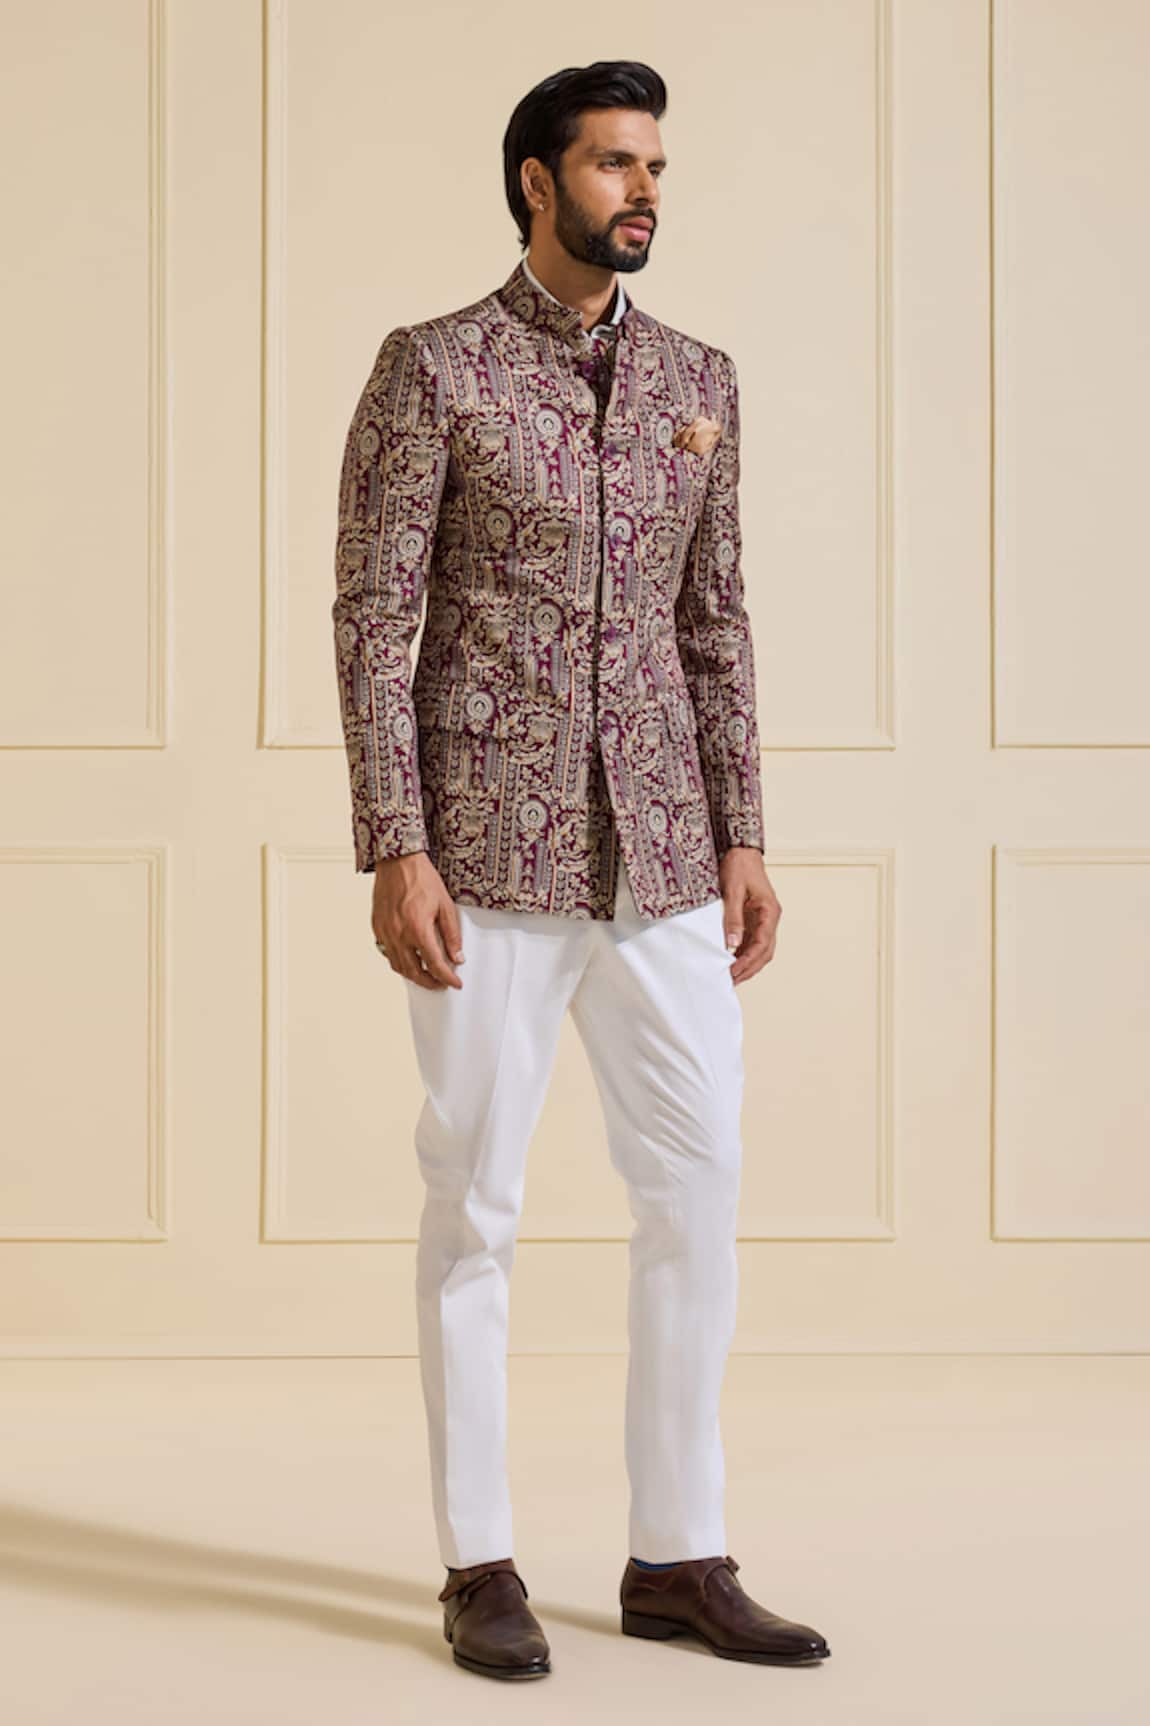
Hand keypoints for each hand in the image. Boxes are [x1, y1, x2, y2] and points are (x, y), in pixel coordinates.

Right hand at [372, 852, 464, 990]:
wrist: (397, 862)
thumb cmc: (421, 879)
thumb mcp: (445, 905)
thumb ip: (452, 934)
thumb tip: (457, 957)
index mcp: (418, 930)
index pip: (435, 965)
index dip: (447, 978)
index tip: (455, 983)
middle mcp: (399, 935)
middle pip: (414, 972)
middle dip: (429, 982)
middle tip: (440, 983)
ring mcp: (385, 932)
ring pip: (398, 966)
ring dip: (413, 975)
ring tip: (425, 975)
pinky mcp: (377, 927)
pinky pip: (386, 952)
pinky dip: (398, 961)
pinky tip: (408, 958)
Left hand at [719, 847, 780, 985]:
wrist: (741, 850)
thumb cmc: (739, 866)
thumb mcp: (733, 891)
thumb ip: (733, 918)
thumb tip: (732, 944)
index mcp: (770, 912)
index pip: (762, 944)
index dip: (748, 961)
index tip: (733, 971)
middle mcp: (770, 918)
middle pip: (764, 952)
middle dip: (749, 968)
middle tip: (732, 980)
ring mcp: (763, 919)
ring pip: (760, 949)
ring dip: (747, 963)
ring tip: (730, 976)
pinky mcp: (754, 918)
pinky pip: (752, 941)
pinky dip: (743, 953)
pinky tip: (731, 961)